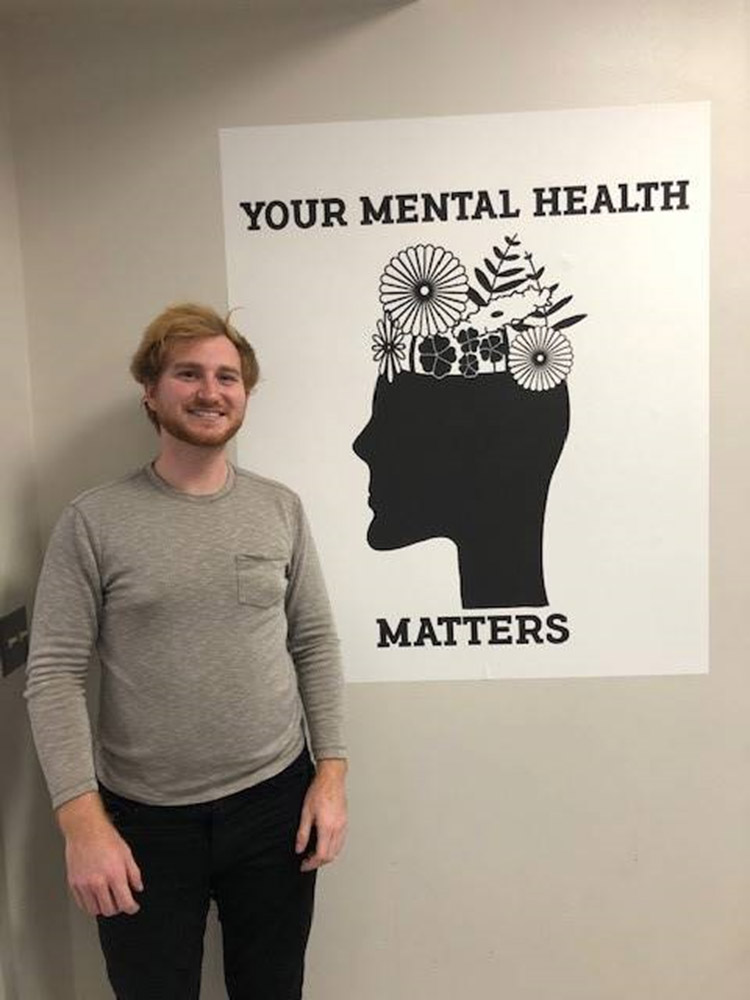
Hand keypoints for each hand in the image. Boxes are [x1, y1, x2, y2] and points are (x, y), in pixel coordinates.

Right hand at [57, 792, 142, 916]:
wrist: (85, 830)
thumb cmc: (105, 838)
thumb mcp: (127, 853)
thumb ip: (134, 873)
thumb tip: (138, 887)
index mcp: (114, 875)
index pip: (125, 903)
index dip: (132, 908)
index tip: (133, 906)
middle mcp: (99, 882)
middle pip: (110, 910)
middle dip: (118, 908)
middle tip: (120, 901)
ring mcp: (84, 885)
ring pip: (95, 910)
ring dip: (103, 908)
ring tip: (108, 900)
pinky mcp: (74, 884)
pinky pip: (82, 904)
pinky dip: (90, 905)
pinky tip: (95, 898)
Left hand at [295, 758, 347, 872]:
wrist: (332, 778)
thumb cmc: (319, 791)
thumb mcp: (306, 812)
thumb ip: (303, 833)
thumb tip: (299, 848)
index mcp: (327, 827)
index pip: (321, 855)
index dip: (311, 863)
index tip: (304, 865)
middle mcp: (338, 828)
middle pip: (331, 855)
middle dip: (318, 862)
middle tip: (307, 861)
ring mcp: (343, 825)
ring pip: (337, 850)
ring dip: (326, 856)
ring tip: (314, 853)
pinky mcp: (345, 822)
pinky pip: (341, 841)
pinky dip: (333, 848)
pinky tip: (324, 843)